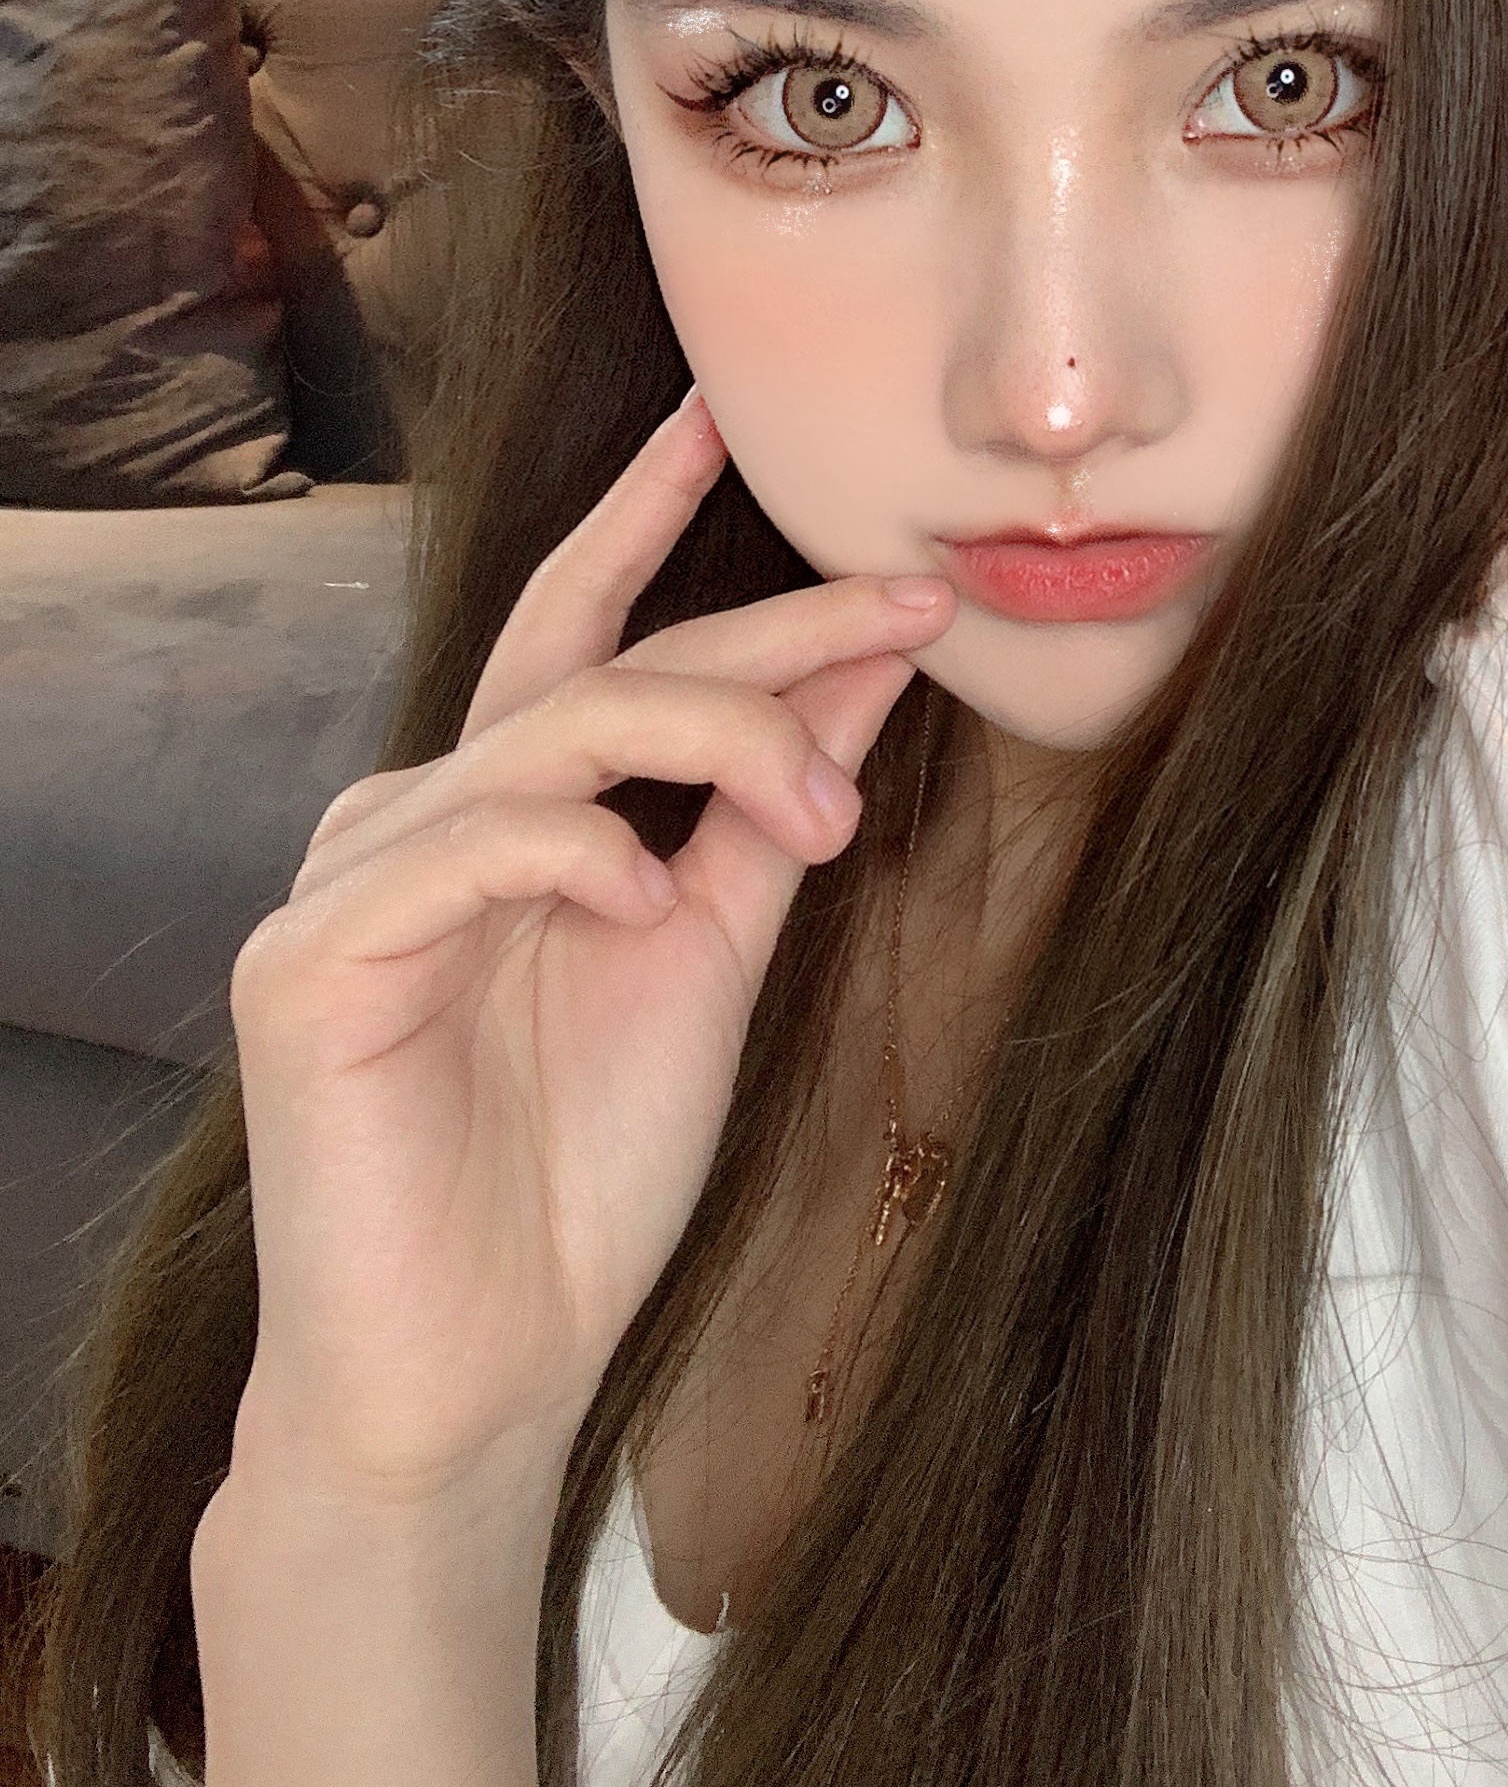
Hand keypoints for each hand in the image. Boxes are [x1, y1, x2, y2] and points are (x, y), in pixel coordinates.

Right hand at [223, 389, 953, 1507]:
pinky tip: (649, 900)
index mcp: (503, 812)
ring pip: (554, 733)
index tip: (734, 424)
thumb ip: (766, 807)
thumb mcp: (714, 950)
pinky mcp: (309, 961)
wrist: (481, 1375)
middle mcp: (415, 816)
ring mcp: (350, 879)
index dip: (651, 519)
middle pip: (597, 664)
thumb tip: (860, 671)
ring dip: (718, 751)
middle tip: (905, 610)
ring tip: (822, 828)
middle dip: (763, 629)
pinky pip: (467, 846)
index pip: (583, 633)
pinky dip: (582, 854)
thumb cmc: (583, 1173)